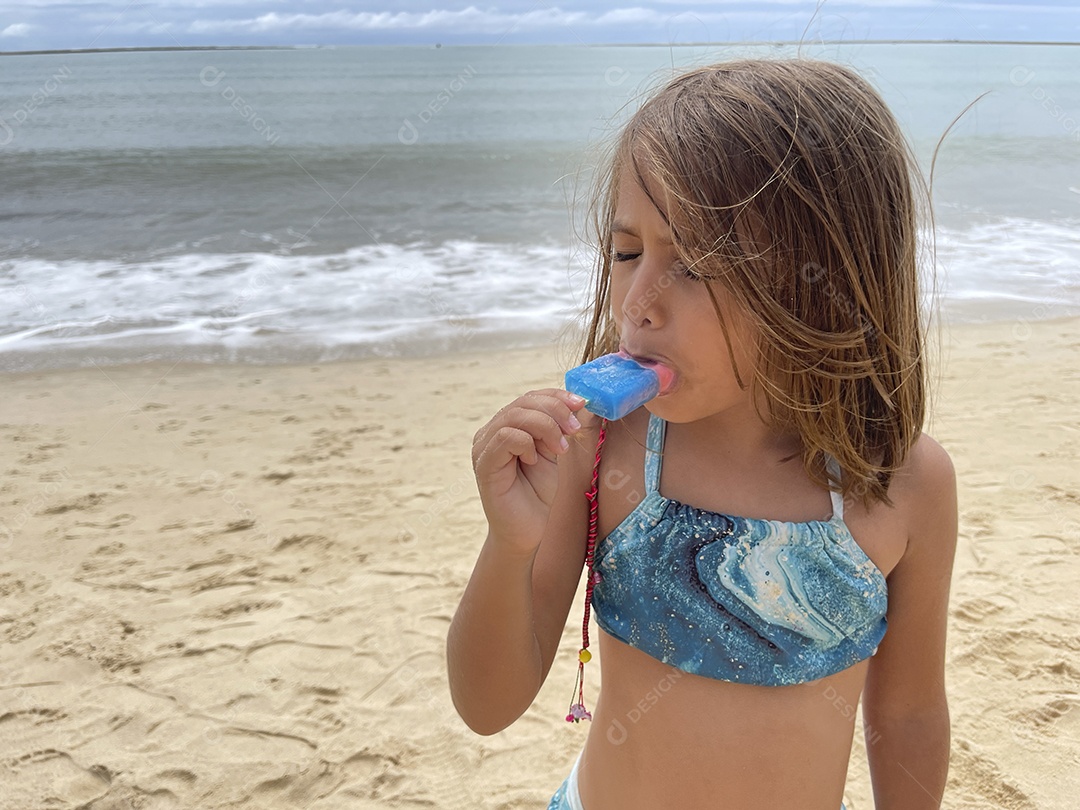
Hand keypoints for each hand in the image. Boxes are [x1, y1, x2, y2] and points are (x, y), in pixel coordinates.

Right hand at [471, 389, 588, 555]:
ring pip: (515, 415)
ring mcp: (484, 446)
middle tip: (574, 429)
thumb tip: (575, 403)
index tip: (581, 404)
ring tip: (561, 448)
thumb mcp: (553, 453)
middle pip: (523, 402)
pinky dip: (527, 443)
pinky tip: (536, 460)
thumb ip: (556, 428)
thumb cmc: (538, 493)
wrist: (527, 531)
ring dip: (546, 426)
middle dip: (555, 410)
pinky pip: (504, 437)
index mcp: (507, 425)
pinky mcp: (484, 463)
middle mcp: (491, 431)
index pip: (530, 398)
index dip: (556, 396)